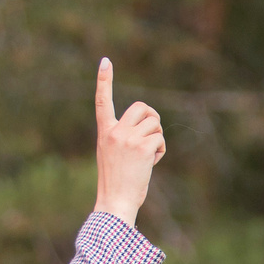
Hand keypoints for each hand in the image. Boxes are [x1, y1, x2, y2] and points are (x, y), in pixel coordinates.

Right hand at [94, 58, 165, 226]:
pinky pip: (160, 139)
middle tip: (154, 133)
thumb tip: (150, 127)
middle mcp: (115, 132)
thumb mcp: (112, 154)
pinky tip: (152, 162)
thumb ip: (124, 137)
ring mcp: (128, 139)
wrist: (114, 202)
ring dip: (158, 138)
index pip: (102, 101)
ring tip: (149, 156)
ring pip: (155, 123)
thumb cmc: (116, 183)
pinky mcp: (142, 148)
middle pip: (141, 107)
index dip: (104, 80)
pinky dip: (161, 150)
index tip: (105, 62)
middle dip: (153, 117)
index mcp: (104, 132)